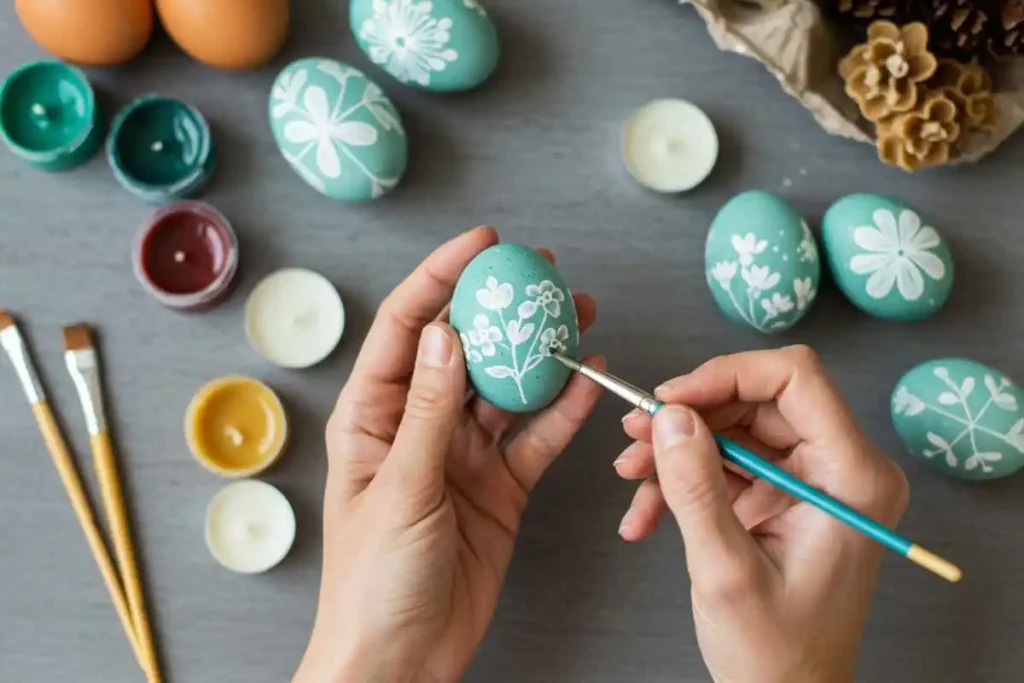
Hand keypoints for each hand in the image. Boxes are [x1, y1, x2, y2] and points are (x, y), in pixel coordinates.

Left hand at [294, 227, 603, 682]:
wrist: (401, 659)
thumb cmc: (373, 581)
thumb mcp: (401, 487)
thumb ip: (430, 410)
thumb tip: (446, 334)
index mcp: (375, 416)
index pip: (407, 327)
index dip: (441, 278)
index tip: (483, 245)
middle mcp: (421, 425)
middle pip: (466, 348)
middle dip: (503, 307)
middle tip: (546, 271)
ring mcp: (464, 455)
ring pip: (508, 388)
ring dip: (542, 353)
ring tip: (581, 314)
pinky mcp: (500, 487)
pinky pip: (536, 439)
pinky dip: (563, 411)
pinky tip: (589, 379)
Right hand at [614, 346, 908, 682]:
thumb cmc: (775, 654)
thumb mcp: (726, 570)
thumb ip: (696, 487)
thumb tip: (668, 416)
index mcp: (852, 477)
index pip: (795, 378)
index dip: (726, 375)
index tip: (668, 399)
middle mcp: (840, 468)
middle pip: (757, 401)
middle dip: (690, 417)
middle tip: (634, 435)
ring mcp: (811, 482)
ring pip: (734, 429)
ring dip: (677, 450)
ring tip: (630, 476)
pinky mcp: (784, 498)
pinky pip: (728, 464)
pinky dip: (683, 481)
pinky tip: (645, 514)